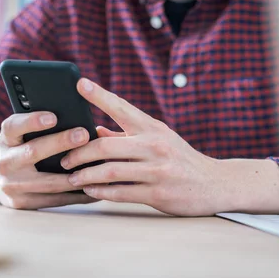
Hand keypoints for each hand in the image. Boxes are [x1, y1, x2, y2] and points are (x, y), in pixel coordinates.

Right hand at [0, 112, 97, 208]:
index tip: (53, 116)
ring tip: (97, 165)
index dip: (32, 121)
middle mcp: (4, 162)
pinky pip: (55, 200)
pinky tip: (94, 187)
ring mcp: (11, 186)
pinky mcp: (22, 203)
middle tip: (84, 134)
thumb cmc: (19, 150)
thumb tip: (75, 119)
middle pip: (33, 152)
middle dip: (60, 143)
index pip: (13, 126)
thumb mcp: (20, 136)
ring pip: (48, 182)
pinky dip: (77, 195)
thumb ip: (37, 128)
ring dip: (75, 174)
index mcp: (5, 140)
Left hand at [59, 78, 278, 215]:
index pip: (122, 107)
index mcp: (153, 128)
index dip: (99, 95)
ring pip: (110, 172)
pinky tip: (90, 191)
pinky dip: (101, 192)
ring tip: (71, 178)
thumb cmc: (180, 159)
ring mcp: (158, 170)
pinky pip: (122, 193)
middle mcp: (155, 145)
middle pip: (106, 145)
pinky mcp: (159, 193)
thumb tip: (95, 131)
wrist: (215, 183)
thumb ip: (127, 135)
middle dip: (79, 153)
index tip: (79, 84)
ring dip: (85, 176)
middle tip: (63, 159)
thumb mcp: (159, 139)